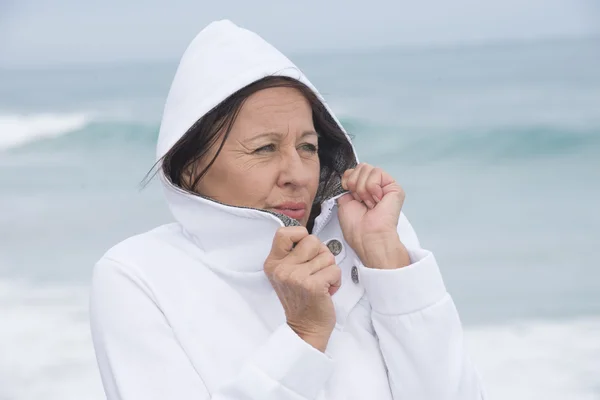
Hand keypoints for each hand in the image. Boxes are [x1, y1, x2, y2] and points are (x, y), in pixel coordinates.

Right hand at [264, 226, 340, 351]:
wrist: (305, 329)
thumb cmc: (301, 300)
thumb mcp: (287, 274)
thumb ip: (294, 254)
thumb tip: (310, 236)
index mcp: (273, 263)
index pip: (284, 232)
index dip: (301, 236)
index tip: (306, 251)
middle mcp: (282, 269)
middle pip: (312, 240)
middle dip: (321, 254)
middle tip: (316, 271)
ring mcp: (296, 277)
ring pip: (327, 255)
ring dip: (329, 269)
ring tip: (321, 282)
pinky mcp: (312, 285)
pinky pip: (335, 269)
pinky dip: (336, 280)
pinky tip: (327, 291)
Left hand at [337, 163, 409, 268]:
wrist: (367, 236)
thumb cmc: (357, 227)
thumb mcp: (344, 201)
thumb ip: (347, 184)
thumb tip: (348, 175)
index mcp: (362, 191)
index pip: (353, 171)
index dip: (347, 179)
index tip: (349, 193)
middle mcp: (374, 188)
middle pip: (360, 167)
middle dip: (355, 184)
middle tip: (361, 201)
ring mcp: (384, 186)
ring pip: (367, 168)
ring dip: (362, 188)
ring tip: (369, 203)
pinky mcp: (394, 187)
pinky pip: (377, 173)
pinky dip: (372, 188)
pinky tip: (376, 201)